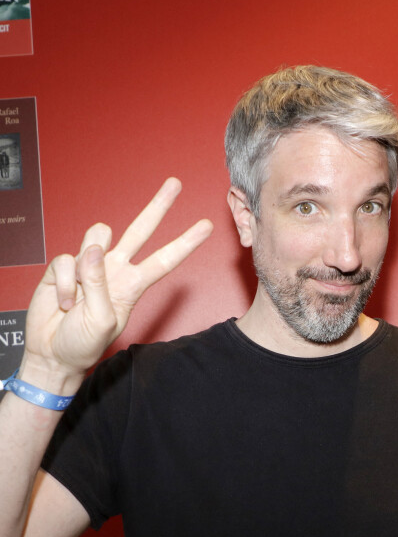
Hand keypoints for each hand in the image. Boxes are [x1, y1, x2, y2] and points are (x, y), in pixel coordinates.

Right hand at [21, 178, 212, 383]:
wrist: (53, 353)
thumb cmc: (83, 343)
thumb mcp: (103, 321)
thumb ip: (99, 285)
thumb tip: (94, 250)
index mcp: (133, 285)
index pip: (164, 259)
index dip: (185, 243)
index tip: (206, 227)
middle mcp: (115, 270)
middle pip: (140, 230)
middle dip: (158, 206)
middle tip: (175, 183)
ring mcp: (89, 266)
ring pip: (99, 235)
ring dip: (89, 260)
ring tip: (80, 292)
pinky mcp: (64, 267)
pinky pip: (66, 260)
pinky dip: (64, 283)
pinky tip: (64, 302)